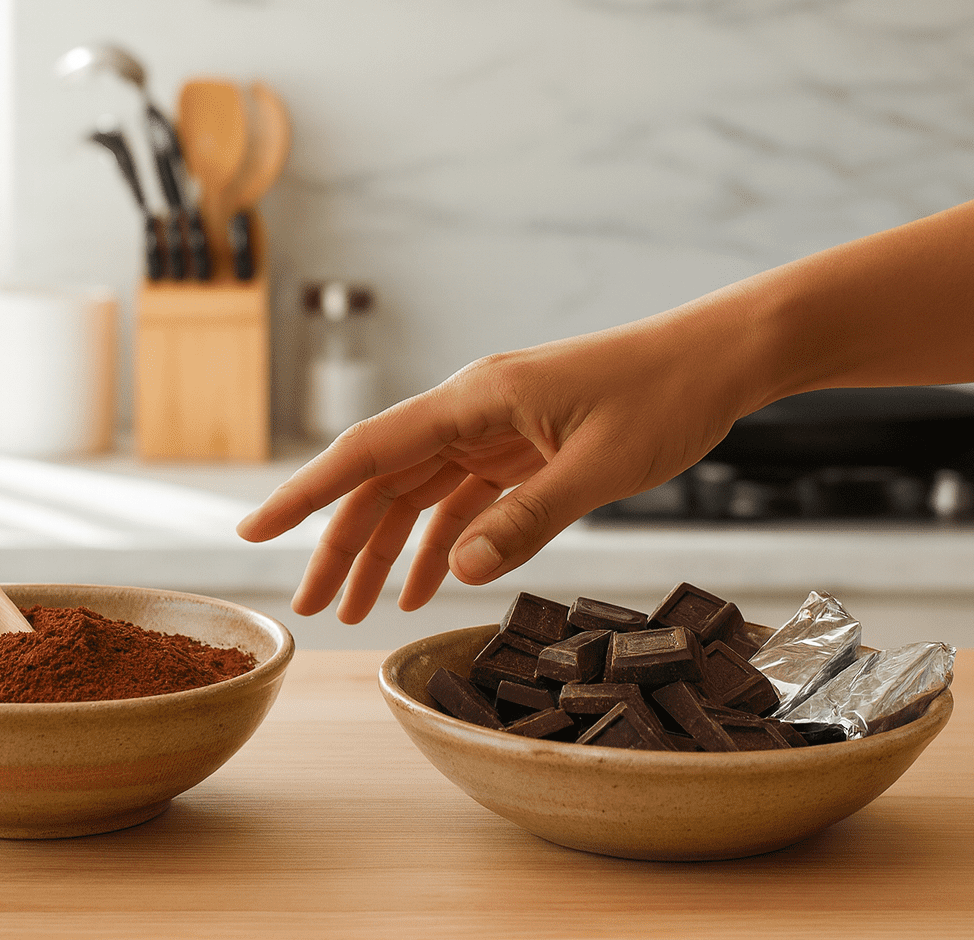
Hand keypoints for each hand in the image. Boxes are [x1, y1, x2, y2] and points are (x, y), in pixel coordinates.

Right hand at [237, 311, 761, 621]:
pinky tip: (429, 585)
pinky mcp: (522, 447)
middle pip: (384, 481)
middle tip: (314, 607)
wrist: (717, 361)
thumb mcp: (598, 468)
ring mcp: (495, 428)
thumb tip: (453, 571)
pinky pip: (464, 499)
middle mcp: (471, 410)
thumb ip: (526, 520)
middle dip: (342, 545)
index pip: (368, 451)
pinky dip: (444, 543)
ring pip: (419, 495)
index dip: (306, 494)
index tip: (255, 530)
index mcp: (475, 399)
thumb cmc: (665, 397)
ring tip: (361, 612)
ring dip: (389, 551)